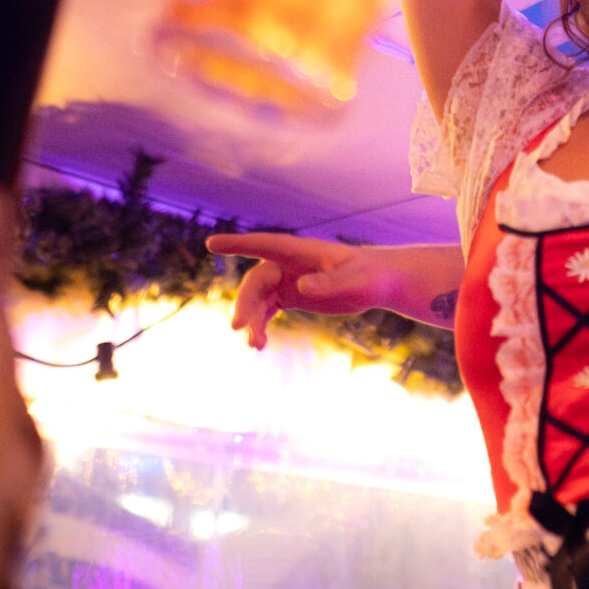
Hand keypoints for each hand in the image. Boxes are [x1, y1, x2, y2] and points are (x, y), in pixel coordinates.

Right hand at [206, 231, 394, 348]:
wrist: (377, 282)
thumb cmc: (368, 275)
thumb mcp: (354, 282)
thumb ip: (329, 283)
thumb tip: (301, 286)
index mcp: (300, 251)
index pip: (264, 243)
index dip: (237, 244)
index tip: (211, 244)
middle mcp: (288, 264)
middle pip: (257, 280)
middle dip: (246, 302)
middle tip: (239, 326)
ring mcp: (287, 279)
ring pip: (259, 298)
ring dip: (252, 319)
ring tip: (255, 345)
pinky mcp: (291, 295)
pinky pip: (267, 309)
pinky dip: (260, 325)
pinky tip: (260, 344)